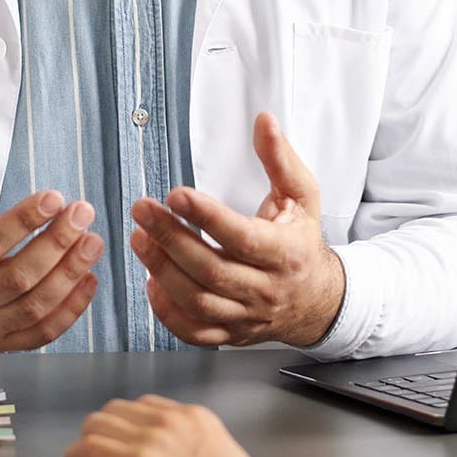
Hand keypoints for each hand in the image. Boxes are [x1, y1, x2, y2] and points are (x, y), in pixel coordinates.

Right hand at [0, 143, 101, 350]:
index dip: (24, 220)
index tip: (55, 197)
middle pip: (17, 278)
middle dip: (56, 243)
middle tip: (82, 213)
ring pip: (34, 307)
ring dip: (70, 273)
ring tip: (93, 241)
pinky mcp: (3, 344)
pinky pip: (43, 333)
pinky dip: (72, 309)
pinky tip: (90, 277)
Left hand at [64, 396, 284, 456]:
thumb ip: (201, 454)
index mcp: (196, 418)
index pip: (147, 407)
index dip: (129, 424)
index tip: (123, 441)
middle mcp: (171, 419)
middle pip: (119, 409)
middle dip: (105, 428)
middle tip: (98, 452)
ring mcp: (152, 438)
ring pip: (98, 423)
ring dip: (88, 440)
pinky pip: (89, 448)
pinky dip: (77, 455)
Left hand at [130, 113, 345, 347]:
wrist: (318, 300)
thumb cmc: (303, 242)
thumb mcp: (302, 197)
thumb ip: (280, 159)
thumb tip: (263, 122)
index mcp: (284, 253)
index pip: (241, 237)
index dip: (206, 216)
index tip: (177, 194)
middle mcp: (265, 288)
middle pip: (212, 270)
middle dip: (171, 239)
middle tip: (142, 211)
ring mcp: (247, 316)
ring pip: (199, 302)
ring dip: (162, 271)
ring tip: (139, 239)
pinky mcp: (231, 335)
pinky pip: (194, 332)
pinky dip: (168, 312)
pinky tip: (151, 282)